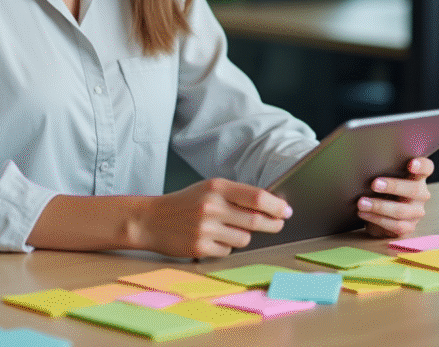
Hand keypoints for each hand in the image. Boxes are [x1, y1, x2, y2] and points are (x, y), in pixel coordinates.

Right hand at [130, 178, 291, 258]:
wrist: (151, 220)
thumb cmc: (185, 203)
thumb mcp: (209, 190)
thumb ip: (237, 196)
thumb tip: (271, 206)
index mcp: (216, 187)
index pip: (256, 197)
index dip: (276, 205)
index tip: (287, 210)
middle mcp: (211, 207)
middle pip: (256, 220)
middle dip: (273, 224)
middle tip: (278, 224)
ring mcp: (205, 229)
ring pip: (244, 239)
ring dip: (243, 236)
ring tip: (228, 229)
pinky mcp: (200, 248)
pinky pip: (228, 251)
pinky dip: (225, 247)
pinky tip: (211, 239)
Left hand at [357, 157, 432, 237]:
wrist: (380, 213)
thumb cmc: (382, 189)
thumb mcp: (384, 177)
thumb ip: (382, 170)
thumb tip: (365, 165)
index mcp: (418, 177)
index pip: (426, 168)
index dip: (421, 165)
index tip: (411, 164)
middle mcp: (421, 194)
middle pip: (414, 190)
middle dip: (393, 187)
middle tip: (374, 184)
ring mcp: (417, 212)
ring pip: (401, 210)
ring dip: (379, 206)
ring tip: (361, 203)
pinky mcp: (409, 227)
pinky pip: (395, 225)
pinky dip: (377, 219)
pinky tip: (364, 213)